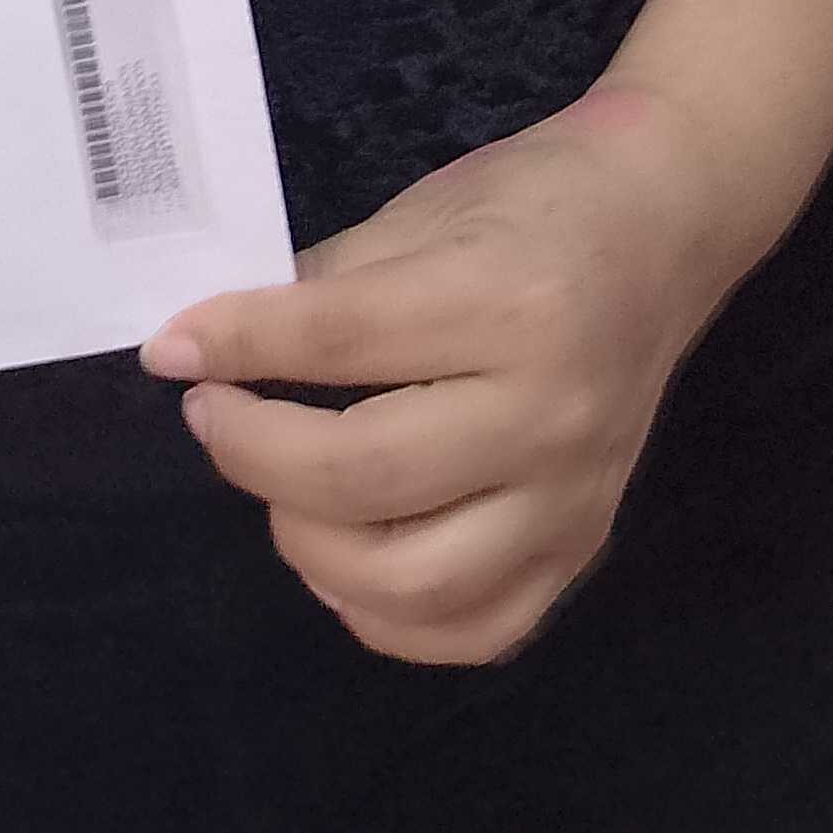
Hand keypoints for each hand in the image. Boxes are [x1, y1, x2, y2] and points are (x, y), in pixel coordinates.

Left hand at [144, 90, 755, 670]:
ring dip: (310, 547)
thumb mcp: (425, 210)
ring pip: (413, 579)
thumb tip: (213, 346)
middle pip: (365, 475)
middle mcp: (549, 411)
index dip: (235, 343)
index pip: (339, 338)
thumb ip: (327, 287)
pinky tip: (348, 560)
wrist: (664, 229)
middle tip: (212, 415)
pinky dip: (390, 617)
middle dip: (255, 452)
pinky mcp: (583, 549)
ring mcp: (573, 497)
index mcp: (507, 300)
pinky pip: (475, 630)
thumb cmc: (535, 201)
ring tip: (280, 491)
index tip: (169, 348)